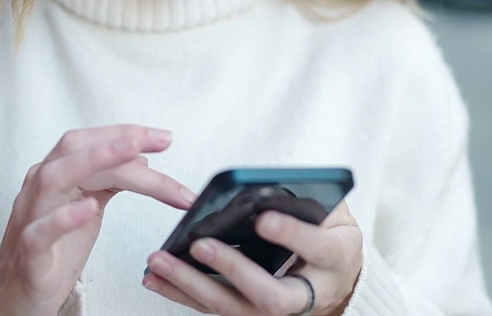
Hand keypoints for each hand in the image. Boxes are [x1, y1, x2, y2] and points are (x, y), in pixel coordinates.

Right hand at [0, 125, 194, 315]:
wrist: (21, 298)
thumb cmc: (53, 252)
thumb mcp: (88, 210)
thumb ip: (108, 182)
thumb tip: (139, 156)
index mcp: (55, 175)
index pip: (89, 142)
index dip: (127, 134)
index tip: (163, 137)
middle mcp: (39, 189)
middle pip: (74, 149)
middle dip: (119, 139)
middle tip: (160, 140)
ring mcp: (30, 218)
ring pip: (54, 178)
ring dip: (95, 160)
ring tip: (133, 152)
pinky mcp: (29, 253)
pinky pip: (40, 231)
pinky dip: (64, 217)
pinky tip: (89, 207)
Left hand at [142, 201, 363, 315]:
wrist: (337, 278)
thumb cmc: (330, 235)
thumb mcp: (333, 213)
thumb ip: (308, 200)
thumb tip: (264, 188)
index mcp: (334, 258)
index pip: (316, 248)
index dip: (291, 234)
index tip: (263, 218)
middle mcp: (306, 294)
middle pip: (270, 296)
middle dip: (233, 271)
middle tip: (201, 245)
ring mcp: (273, 310)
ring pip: (233, 308)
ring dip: (192, 285)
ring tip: (160, 260)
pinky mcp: (248, 312)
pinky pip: (213, 307)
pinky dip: (180, 292)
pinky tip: (154, 277)